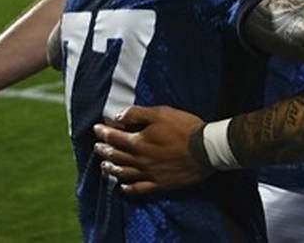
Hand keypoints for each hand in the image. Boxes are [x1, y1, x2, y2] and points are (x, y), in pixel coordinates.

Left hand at [92, 105, 211, 194]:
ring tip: (104, 166)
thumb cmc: (185, 128)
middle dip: (104, 150)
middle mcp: (140, 160)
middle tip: (97, 147)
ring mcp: (149, 173)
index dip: (104, 132)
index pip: (114, 137)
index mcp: (138, 142)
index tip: (97, 129)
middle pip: (116, 156)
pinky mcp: (160, 183)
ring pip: (124, 173)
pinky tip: (123, 187)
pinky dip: (128, 188)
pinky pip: (139, 188)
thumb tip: (118, 116)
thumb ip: (138, 114)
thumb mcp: (162, 113)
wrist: (206, 149)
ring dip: (111, 169)